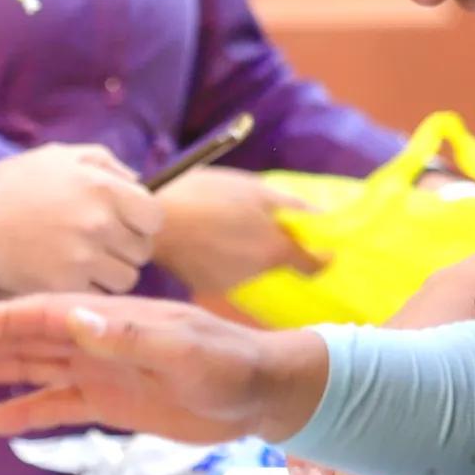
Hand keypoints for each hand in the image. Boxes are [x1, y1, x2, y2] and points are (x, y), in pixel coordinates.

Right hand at [0, 145, 159, 297]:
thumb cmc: (8, 188)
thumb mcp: (56, 157)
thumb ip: (105, 162)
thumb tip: (139, 178)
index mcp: (102, 187)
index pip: (154, 216)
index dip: (141, 222)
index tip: (122, 224)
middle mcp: (99, 222)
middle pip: (143, 251)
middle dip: (125, 249)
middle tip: (97, 245)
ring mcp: (83, 257)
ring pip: (125, 278)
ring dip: (109, 274)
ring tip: (81, 263)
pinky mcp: (65, 286)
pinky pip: (97, 296)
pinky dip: (86, 291)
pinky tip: (64, 277)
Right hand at [0, 295, 322, 442]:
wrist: (265, 392)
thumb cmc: (232, 364)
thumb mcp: (183, 350)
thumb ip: (129, 336)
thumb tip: (76, 316)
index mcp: (110, 320)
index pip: (42, 315)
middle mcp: (97, 341)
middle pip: (26, 339)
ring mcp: (102, 371)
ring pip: (34, 368)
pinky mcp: (112, 402)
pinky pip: (59, 406)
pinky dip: (26, 412)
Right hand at [146, 166, 317, 299]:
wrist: (152, 222)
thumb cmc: (205, 197)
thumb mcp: (252, 188)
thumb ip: (290, 204)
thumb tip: (321, 215)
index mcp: (274, 249)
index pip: (311, 265)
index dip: (320, 257)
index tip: (323, 249)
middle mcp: (256, 273)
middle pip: (274, 261)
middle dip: (269, 244)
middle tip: (252, 221)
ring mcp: (229, 283)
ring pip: (247, 266)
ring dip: (242, 250)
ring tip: (219, 225)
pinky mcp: (203, 286)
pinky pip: (221, 271)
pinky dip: (218, 258)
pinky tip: (202, 239)